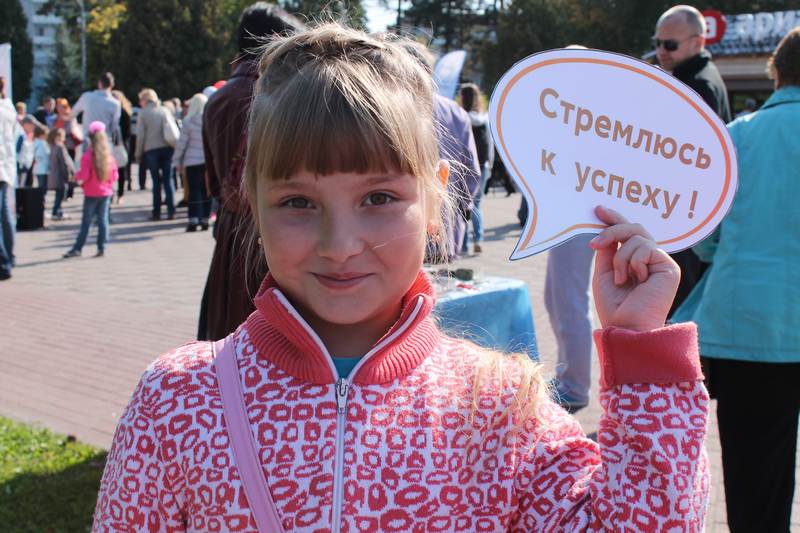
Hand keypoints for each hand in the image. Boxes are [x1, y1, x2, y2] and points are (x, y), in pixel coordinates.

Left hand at [589, 206, 679, 331]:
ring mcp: (662, 263)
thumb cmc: (615, 307)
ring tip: (620, 280)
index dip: (615, 219)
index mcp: (637, 262)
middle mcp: (652, 260)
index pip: (629, 234)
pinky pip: (645, 248)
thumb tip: (606, 230)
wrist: (626, 327)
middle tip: (595, 244)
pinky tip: (636, 280)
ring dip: (620, 258)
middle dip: (613, 230)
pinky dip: (633, 262)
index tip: (598, 210)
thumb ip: (608, 251)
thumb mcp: (604, 273)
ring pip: (637, 237)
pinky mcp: (670, 267)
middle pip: (635, 228)